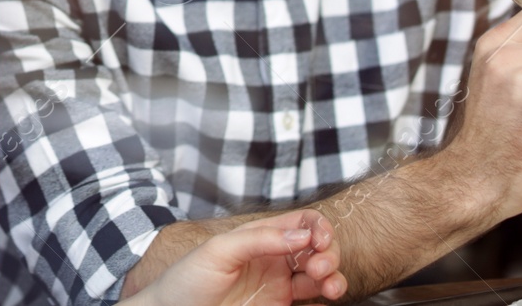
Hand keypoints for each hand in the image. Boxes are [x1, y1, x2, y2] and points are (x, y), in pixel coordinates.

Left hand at [130, 211, 343, 305]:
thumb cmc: (187, 279)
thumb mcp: (219, 251)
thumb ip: (258, 240)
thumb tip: (300, 235)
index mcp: (260, 237)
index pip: (301, 222)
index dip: (318, 228)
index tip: (319, 242)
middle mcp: (273, 258)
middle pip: (317, 248)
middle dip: (328, 254)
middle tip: (320, 268)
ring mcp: (278, 284)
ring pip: (319, 275)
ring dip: (334, 277)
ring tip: (330, 287)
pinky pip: (311, 299)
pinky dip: (326, 297)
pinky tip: (326, 298)